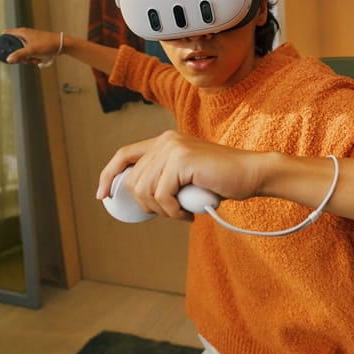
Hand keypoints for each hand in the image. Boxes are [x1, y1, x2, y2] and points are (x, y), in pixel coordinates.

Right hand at [1, 27, 61, 65]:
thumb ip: (19, 55)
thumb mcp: (31, 50)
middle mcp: (24, 35)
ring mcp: (30, 40)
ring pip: (21, 52)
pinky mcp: (35, 46)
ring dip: (26, 58)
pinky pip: (28, 53)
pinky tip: (38, 59)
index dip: (2, 42)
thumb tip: (8, 59)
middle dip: (17, 55)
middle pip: (13, 46)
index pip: (6, 34)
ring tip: (34, 59)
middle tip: (24, 58)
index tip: (2, 51)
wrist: (62, 45)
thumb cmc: (47, 44)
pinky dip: (32, 58)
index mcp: (21, 32)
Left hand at [97, 130, 264, 220]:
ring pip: (145, 191)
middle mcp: (165, 140)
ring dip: (162, 211)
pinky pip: (162, 196)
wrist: (250, 174)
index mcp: (164, 140)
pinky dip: (173, 212)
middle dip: (148, 205)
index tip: (103, 196)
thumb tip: (134, 195)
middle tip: (171, 212)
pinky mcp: (182, 161)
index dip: (108, 175)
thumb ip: (163, 177)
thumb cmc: (220, 180)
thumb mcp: (185, 176)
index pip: (124, 155)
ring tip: (182, 213)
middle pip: (133, 181)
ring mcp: (173, 148)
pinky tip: (188, 213)